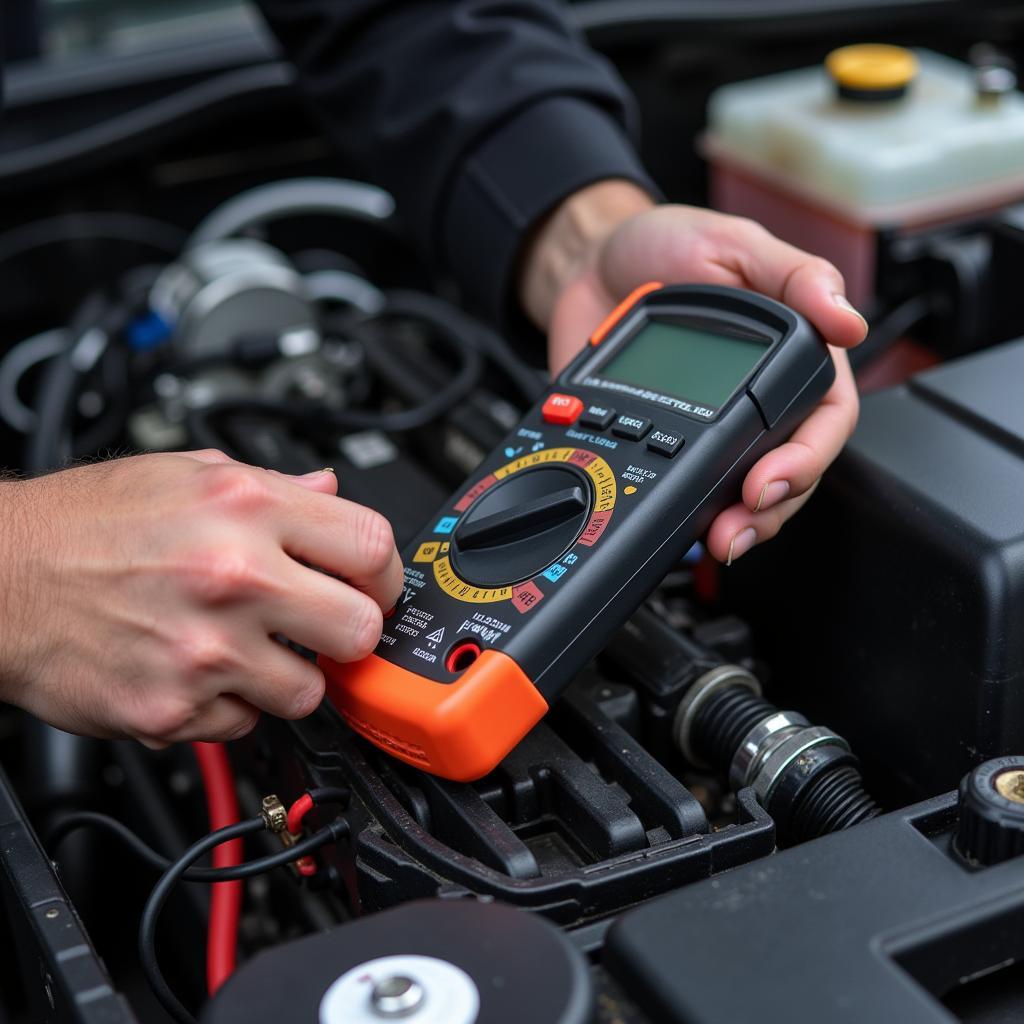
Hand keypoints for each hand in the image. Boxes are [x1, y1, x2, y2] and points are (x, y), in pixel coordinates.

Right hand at [0, 451, 402, 744]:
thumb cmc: (84, 524)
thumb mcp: (184, 473)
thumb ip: (274, 485)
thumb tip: (331, 493)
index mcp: (246, 507)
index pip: (372, 545)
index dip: (383, 571)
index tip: (374, 584)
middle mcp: (234, 576)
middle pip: (361, 629)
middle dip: (350, 630)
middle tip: (324, 625)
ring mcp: (205, 650)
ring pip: (308, 692)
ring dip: (288, 676)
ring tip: (245, 647)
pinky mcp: (172, 711)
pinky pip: (244, 725)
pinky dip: (230, 706)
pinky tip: (198, 670)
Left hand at [519, 181, 866, 562]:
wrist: (590, 267)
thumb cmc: (668, 247)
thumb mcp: (734, 244)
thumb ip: (793, 277)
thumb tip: (848, 320)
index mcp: (791, 357)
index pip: (824, 419)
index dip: (806, 459)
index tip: (770, 480)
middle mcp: (760, 402)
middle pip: (789, 474)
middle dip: (770, 510)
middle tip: (737, 527)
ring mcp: (712, 429)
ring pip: (742, 494)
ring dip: (735, 525)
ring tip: (715, 539)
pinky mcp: (666, 445)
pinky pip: (683, 488)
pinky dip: (684, 513)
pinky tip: (676, 527)